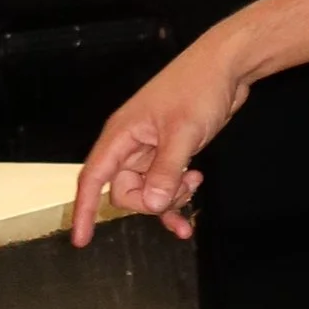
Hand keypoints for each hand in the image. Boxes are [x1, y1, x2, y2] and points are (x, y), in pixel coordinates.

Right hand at [71, 33, 248, 245]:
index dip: (84, 209)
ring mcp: (152, 149)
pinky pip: (165, 185)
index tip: (81, 240)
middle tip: (180, 187)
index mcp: (122, 134)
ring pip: (148, 191)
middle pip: (124, 191)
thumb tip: (152, 203)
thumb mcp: (184, 132)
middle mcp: (131, 144)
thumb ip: (166, 170)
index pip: (93, 178)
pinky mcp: (171, 152)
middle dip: (150, 201)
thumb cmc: (198, 88)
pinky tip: (190, 206)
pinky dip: (176, 197)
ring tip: (194, 181)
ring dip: (170, 198)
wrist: (226, 68)